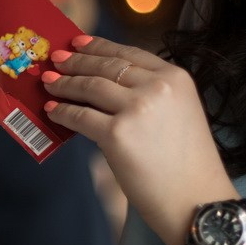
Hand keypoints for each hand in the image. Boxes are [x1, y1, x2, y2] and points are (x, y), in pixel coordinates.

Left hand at [40, 35, 237, 244]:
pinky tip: (52, 110)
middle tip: (55, 59)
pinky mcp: (117, 134)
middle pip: (106, 66)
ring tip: (48, 82)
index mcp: (176, 78)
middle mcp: (158, 87)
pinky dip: (63, 112)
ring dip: (64, 83)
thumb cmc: (187, 165)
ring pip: (90, 86)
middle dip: (76, 62)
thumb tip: (104, 86)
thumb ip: (150, 94)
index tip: (79, 43)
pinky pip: (80, 116)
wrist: (197, 201)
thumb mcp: (179, 113)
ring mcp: (137, 109)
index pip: (129, 53)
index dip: (100, 46)